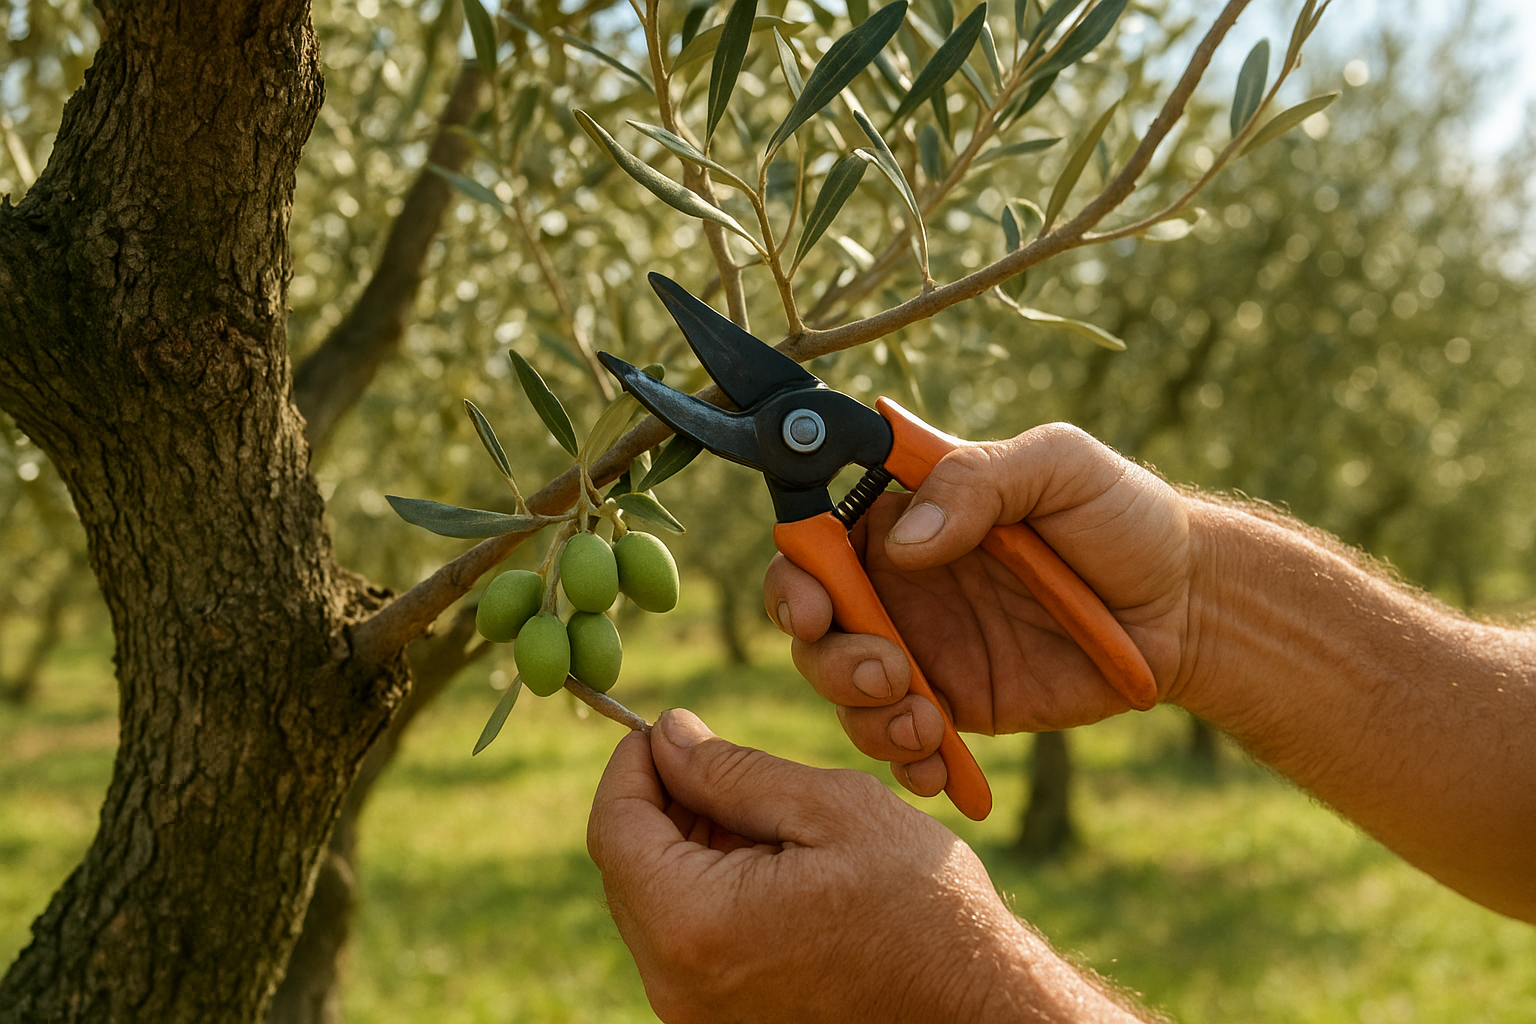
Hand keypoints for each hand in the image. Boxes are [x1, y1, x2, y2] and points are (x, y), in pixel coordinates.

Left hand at [586, 709, 1141, 1023]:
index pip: (613, 828)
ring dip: (685, 845)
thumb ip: (732, 770)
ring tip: (761, 813)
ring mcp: (697, 1013)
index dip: (631, 765)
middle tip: (719, 761)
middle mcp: (677, 984)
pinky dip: (706, 889)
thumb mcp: (830, 807)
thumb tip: (667, 735)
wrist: (976, 1006)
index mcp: (696, 924)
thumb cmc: (919, 904)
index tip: (665, 728)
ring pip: (653, 902)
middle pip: (625, 868)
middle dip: (660, 802)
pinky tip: (767, 863)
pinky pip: (684, 941)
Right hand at [763, 424, 1193, 795]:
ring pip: (846, 693)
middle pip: (813, 628)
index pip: (814, 541)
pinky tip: (936, 760)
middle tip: (885, 669)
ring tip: (927, 719)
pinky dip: (904, 761)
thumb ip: (976, 482)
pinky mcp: (957, 709)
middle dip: (828, 657)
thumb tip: (905, 543)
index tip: (813, 607)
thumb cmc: (1123, 517)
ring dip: (865, 714)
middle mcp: (898, 585)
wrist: (1187, 608)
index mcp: (905, 516)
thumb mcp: (1058, 466)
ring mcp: (923, 650)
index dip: (795, 575)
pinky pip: (903, 744)